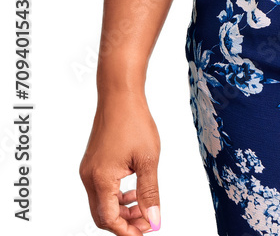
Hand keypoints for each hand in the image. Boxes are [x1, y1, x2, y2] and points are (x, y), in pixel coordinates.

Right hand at [79, 92, 161, 234]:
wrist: (120, 95)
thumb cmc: (133, 121)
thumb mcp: (148, 159)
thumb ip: (150, 193)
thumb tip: (154, 219)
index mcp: (101, 179)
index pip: (110, 219)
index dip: (127, 231)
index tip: (146, 232)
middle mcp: (89, 177)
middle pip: (102, 215)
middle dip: (124, 223)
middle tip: (146, 222)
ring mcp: (89, 169)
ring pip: (101, 202)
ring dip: (121, 209)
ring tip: (143, 205)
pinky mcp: (92, 162)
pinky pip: (101, 188)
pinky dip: (116, 195)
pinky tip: (133, 189)